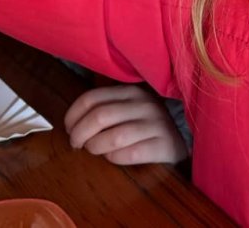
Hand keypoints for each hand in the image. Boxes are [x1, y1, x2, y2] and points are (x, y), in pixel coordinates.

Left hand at [63, 85, 188, 165]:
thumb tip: (71, 124)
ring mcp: (156, 124)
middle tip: (76, 144)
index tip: (68, 128)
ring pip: (114, 136)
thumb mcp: (126, 108)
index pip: (92, 98)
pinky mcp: (164, 145)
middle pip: (100, 116)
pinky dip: (114, 157)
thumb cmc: (144, 124)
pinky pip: (130, 154)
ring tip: (93, 150)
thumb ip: (103, 108)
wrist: (181, 139)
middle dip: (80, 133)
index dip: (73, 115)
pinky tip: (111, 156)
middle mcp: (144, 104)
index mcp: (130, 91)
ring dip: (96, 146)